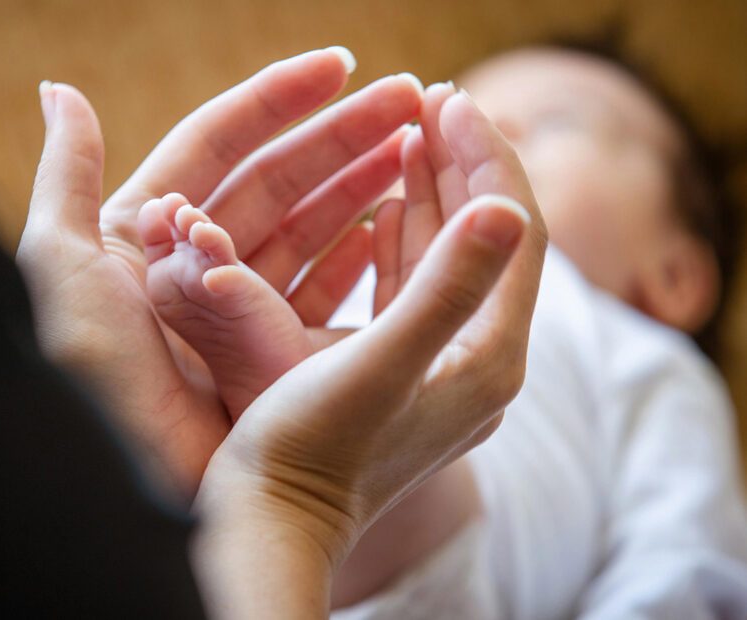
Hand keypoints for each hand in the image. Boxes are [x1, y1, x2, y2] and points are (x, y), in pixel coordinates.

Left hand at [16, 49, 422, 495]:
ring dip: (359, 187)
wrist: (120, 481)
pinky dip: (355, 257)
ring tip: (415, 149)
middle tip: (410, 97)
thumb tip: (60, 92)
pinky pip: (319, 292)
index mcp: (142, 228)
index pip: (218, 142)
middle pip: (277, 179)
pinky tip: (392, 225)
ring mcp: (233, 310)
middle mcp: (191, 262)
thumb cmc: (85, 373)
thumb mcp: (59, 264)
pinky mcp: (264, 355)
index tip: (340, 66)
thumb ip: (64, 176)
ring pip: (308, 229)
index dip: (277, 100)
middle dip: (341, 135)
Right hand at [193, 87, 546, 619]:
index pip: (513, 234)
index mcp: (489, 358)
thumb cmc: (311, 450)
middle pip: (487, 240)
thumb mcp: (379, 366)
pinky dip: (406, 237)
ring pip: (450, 258)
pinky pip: (416, 286)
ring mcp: (442, 366)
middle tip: (434, 99)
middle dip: (463, 165)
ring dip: (433, 193)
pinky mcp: (405, 369)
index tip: (451, 100)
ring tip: (413, 132)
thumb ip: (449, 289)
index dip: (487, 161)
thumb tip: (511, 209)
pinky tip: (388, 204)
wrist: (273, 520)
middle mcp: (478, 361)